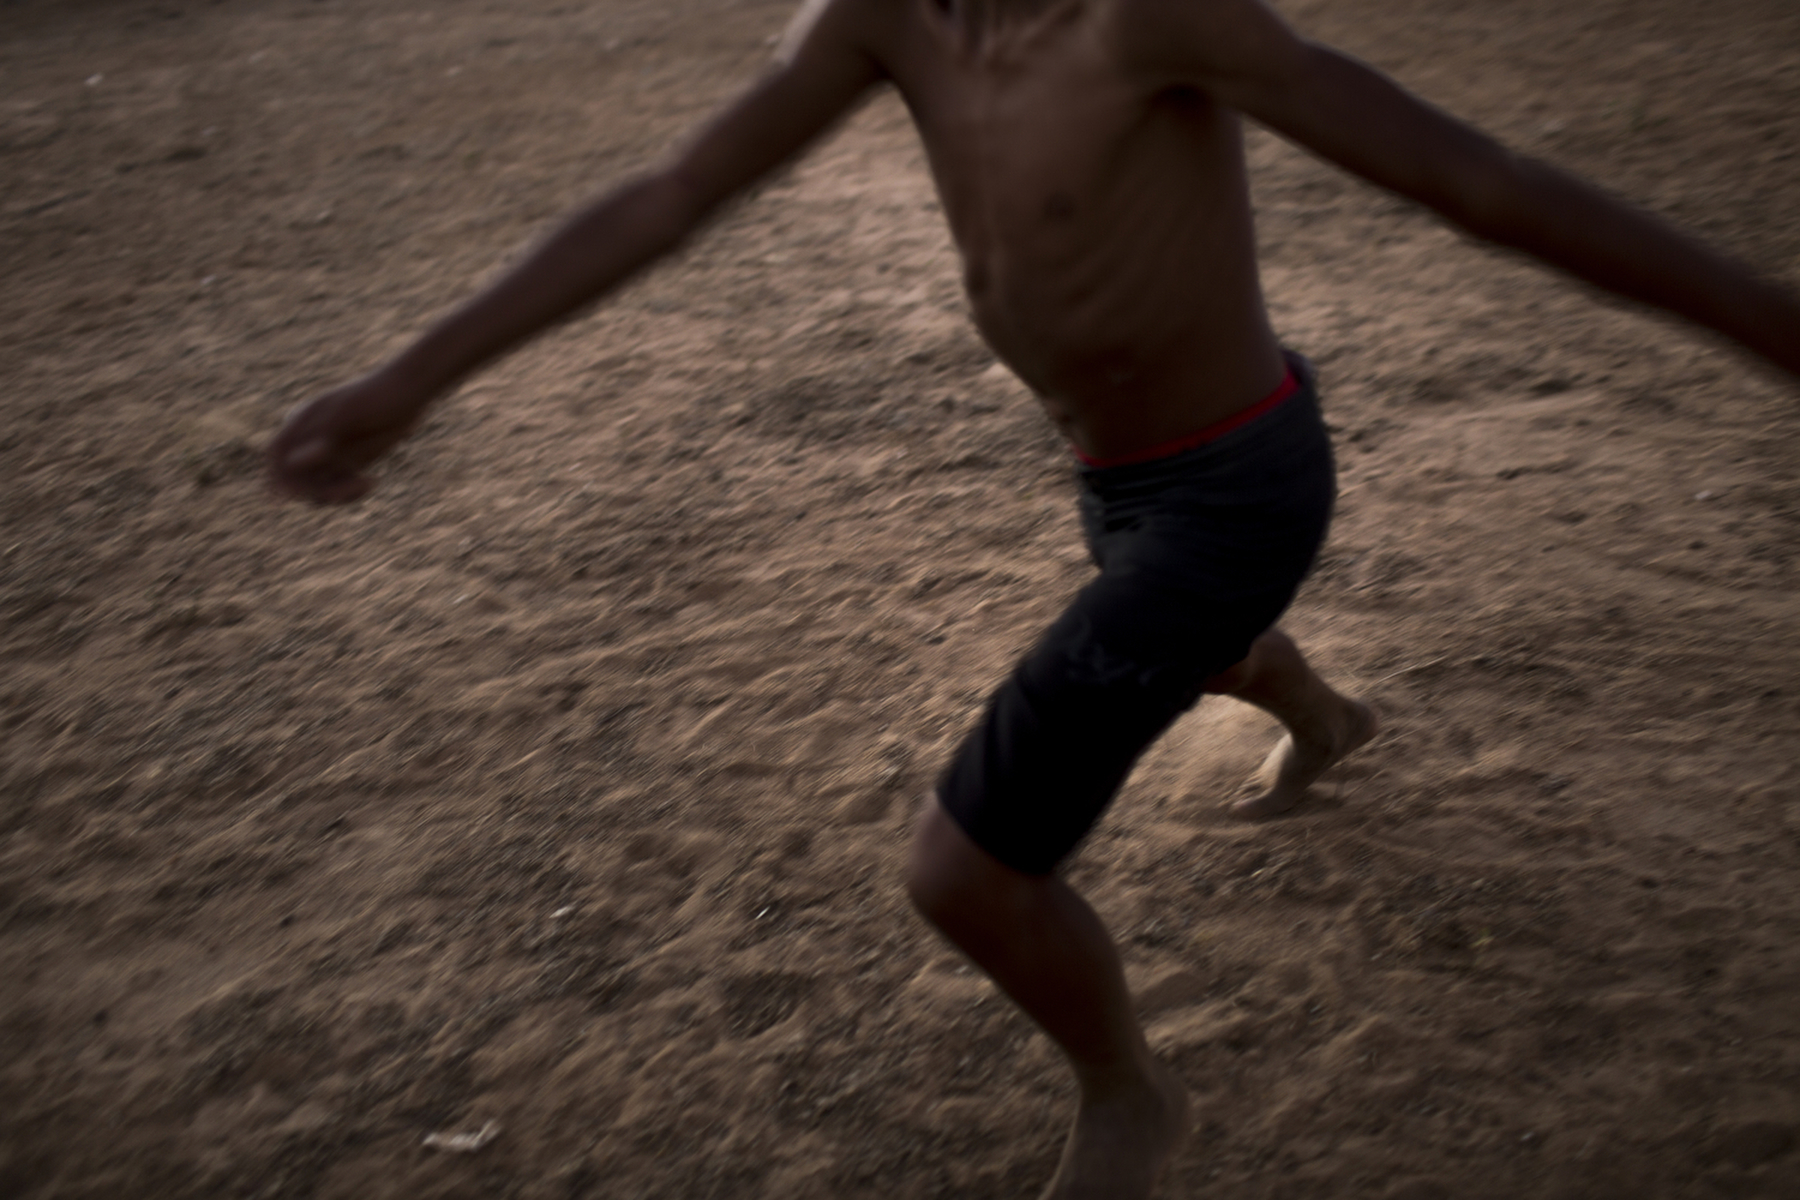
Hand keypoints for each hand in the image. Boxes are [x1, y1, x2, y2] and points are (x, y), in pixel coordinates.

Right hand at [266, 369, 433, 503]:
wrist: (407, 393)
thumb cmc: (373, 396)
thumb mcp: (346, 413)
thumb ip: (320, 436)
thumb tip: (294, 462)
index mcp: (300, 422)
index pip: (277, 454)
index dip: (279, 476)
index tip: (296, 492)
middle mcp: (311, 440)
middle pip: (295, 478)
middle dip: (313, 489)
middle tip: (340, 492)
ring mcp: (330, 453)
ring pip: (317, 487)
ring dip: (335, 494)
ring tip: (363, 484)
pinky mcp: (350, 463)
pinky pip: (339, 488)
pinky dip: (351, 492)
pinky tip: (371, 481)